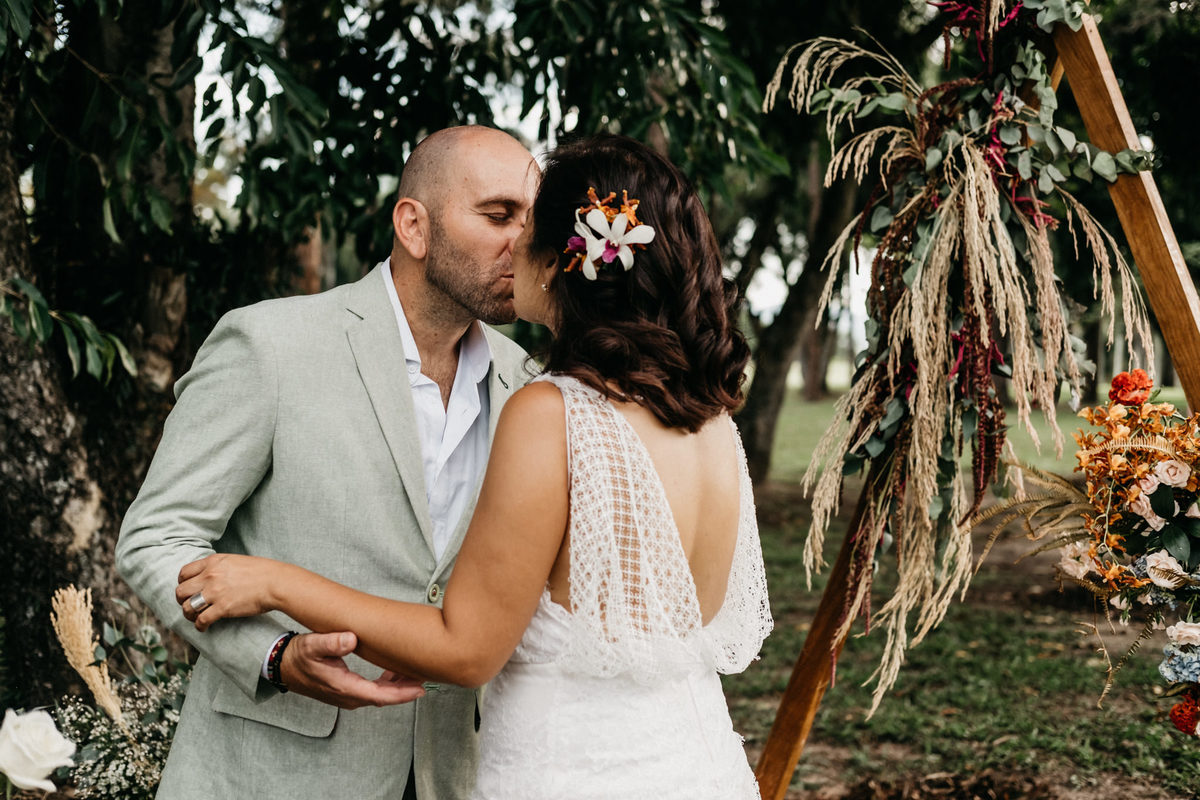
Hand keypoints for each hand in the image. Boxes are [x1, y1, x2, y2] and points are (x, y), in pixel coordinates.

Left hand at [176, 553, 275, 630]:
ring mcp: (215, 592)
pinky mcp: (222, 608)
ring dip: (189, 615)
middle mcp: (210, 576)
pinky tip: (204, 627)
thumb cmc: (262, 572)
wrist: (276, 582)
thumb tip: (210, 576)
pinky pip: (201, 620)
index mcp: (213, 562)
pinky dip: (200, 626)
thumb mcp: (235, 561)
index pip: (184, 573)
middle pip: (181, 591)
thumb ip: (219, 567)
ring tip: (195, 618)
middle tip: (190, 605)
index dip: (182, 583)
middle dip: (182, 601)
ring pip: (187, 607)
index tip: (188, 590)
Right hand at [278, 632, 425, 707]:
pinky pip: (372, 691)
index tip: (421, 689)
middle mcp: (348, 696)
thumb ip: (331, 642)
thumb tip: (350, 639)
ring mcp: (347, 695)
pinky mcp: (346, 691)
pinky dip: (387, 684)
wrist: (282, 665)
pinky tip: (394, 672)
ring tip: (415, 672)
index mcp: (344, 687)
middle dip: (406, 689)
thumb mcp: (312, 645)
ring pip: (380, 695)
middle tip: (427, 676)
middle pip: (384, 697)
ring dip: (397, 686)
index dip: (402, 693)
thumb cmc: (298, 655)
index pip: (380, 695)